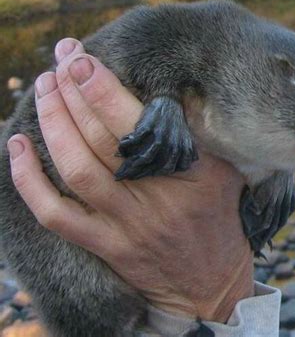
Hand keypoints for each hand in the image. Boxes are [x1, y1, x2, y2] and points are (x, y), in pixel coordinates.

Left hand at [7, 38, 253, 321]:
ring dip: (53, 124)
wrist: (210, 282)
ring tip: (44, 90)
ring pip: (77, 169)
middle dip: (74, 93)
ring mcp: (127, 224)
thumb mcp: (226, 170)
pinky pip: (56, 216)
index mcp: (192, 172)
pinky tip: (16, 146)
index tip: (82, 60)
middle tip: (59, 62)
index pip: (140, 124)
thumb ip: (200, 131)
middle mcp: (157, 197)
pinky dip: (29, 182)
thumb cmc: (219, 217)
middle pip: (102, 139)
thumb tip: (170, 86)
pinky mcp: (106, 246)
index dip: (104, 89)